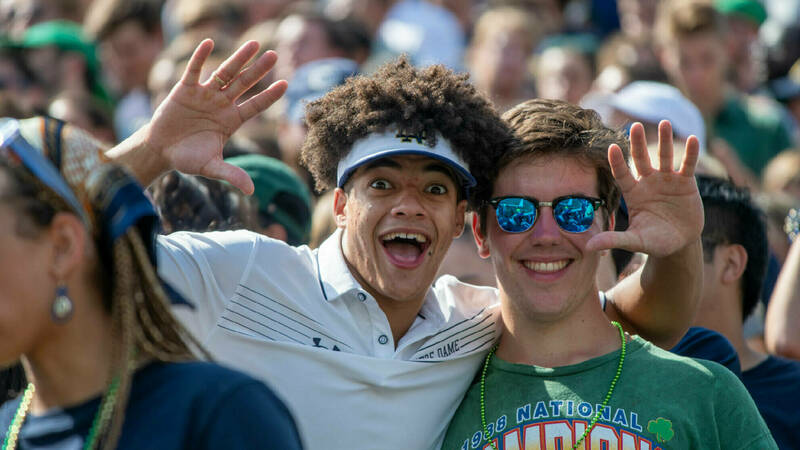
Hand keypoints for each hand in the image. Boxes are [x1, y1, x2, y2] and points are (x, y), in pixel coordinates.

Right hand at [145, 39, 287, 193]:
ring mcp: (204, 95)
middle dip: (259, 70)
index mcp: (231, 121)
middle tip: (275, 55)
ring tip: (254, 44)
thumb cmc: (188, 158)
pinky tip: (209, 43)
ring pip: (224, 73)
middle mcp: (221, 104)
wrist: (161, 151)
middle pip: (244, 84)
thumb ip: (231, 174)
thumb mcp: (211, 167)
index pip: (255, 106)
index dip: (269, 96)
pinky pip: (194, 70)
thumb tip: (251, 191)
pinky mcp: (184, 89)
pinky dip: (200, 57)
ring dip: (238, 59)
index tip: (286, 85)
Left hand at [586, 121, 703, 256]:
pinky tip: (693, 139)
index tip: (611, 147)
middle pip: (641, 159)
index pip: (622, 174)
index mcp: (633, 194)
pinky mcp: (685, 183)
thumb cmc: (653, 242)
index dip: (617, 162)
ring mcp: (667, 180)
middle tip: (634, 126)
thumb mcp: (634, 242)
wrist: (679, 244)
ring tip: (665, 123)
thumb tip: (588, 247)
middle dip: (638, 143)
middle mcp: (648, 183)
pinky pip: (687, 165)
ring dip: (665, 140)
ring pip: (665, 157)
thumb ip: (613, 240)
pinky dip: (690, 153)